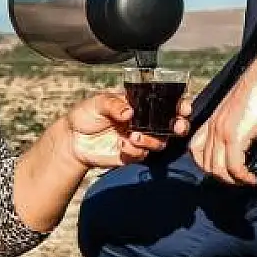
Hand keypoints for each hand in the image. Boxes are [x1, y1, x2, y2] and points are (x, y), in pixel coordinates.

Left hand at [64, 91, 191, 169]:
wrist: (72, 141)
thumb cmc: (85, 115)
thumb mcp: (97, 102)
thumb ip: (113, 104)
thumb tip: (129, 111)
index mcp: (139, 103)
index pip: (165, 101)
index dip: (179, 104)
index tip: (183, 108)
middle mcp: (144, 121)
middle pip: (171, 124)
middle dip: (179, 125)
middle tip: (176, 127)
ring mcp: (140, 138)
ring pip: (161, 141)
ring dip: (153, 139)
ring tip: (133, 136)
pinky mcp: (133, 154)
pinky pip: (143, 154)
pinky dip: (136, 151)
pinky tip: (122, 146)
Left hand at [189, 46, 256, 185]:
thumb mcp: (256, 116)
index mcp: (213, 120)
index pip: (195, 148)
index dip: (205, 163)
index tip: (222, 170)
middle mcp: (213, 127)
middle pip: (205, 163)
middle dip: (221, 176)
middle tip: (237, 180)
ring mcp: (221, 132)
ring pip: (217, 168)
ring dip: (232, 180)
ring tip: (246, 181)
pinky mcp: (234, 136)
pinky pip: (233, 166)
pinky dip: (242, 177)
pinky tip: (251, 178)